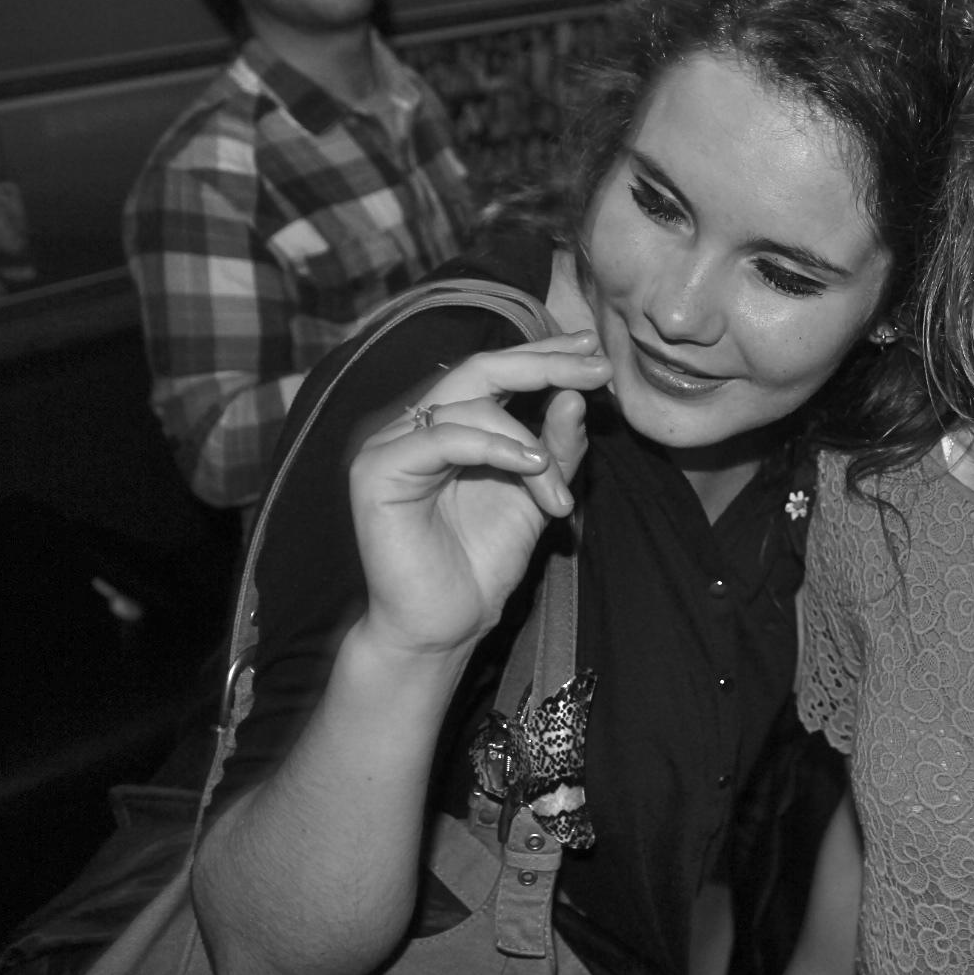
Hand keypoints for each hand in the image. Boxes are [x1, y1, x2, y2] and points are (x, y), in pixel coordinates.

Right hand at [348, 331, 610, 655]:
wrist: (445, 626)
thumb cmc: (481, 563)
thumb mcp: (537, 496)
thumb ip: (556, 449)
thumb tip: (576, 395)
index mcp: (449, 426)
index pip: (494, 373)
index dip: (543, 355)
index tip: (593, 349)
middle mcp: (415, 426)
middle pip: (478, 369)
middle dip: (544, 364)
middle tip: (596, 369)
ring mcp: (391, 445)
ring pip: (470, 405)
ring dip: (530, 443)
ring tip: (558, 492)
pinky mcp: (377, 472)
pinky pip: (444, 437)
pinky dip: (495, 447)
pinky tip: (532, 469)